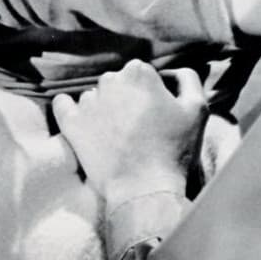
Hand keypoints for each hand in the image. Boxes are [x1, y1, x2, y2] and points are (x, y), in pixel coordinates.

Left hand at [52, 61, 207, 205]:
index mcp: (139, 73)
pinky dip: (70, 110)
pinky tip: (82, 122)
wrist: (145, 188)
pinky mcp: (71, 122)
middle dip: (125, 99)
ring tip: (116, 136)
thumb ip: (187, 79)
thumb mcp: (197, 109)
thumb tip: (172, 72)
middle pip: (117, 83)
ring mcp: (88, 101)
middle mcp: (110, 80)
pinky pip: (63, 105)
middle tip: (137, 127)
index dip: (149, 92)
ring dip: (103, 109)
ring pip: (94, 97)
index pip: (141, 73)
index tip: (154, 112)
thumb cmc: (174, 150)